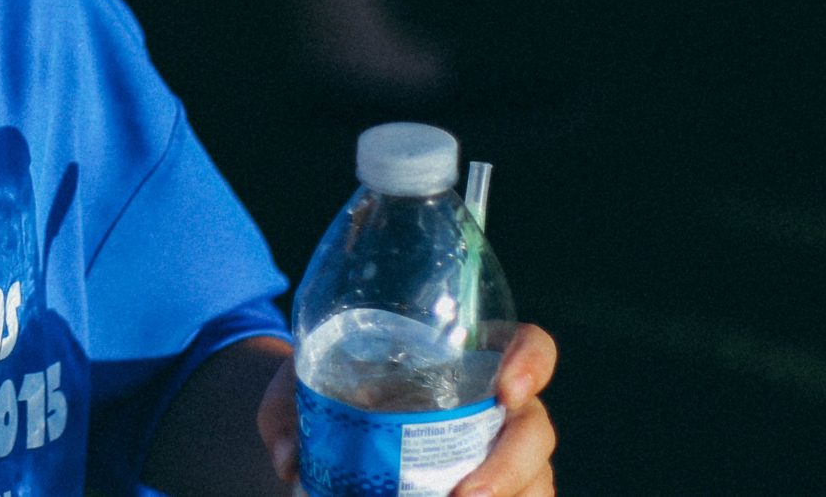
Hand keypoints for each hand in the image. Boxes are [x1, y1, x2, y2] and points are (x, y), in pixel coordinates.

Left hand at [257, 324, 558, 496]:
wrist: (332, 435)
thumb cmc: (331, 392)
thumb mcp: (303, 389)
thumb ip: (290, 414)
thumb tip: (289, 459)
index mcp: (469, 358)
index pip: (529, 344)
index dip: (532, 362)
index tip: (507, 389)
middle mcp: (500, 409)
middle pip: (535, 430)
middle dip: (510, 466)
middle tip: (466, 496)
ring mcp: (506, 458)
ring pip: (536, 482)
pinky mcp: (500, 493)